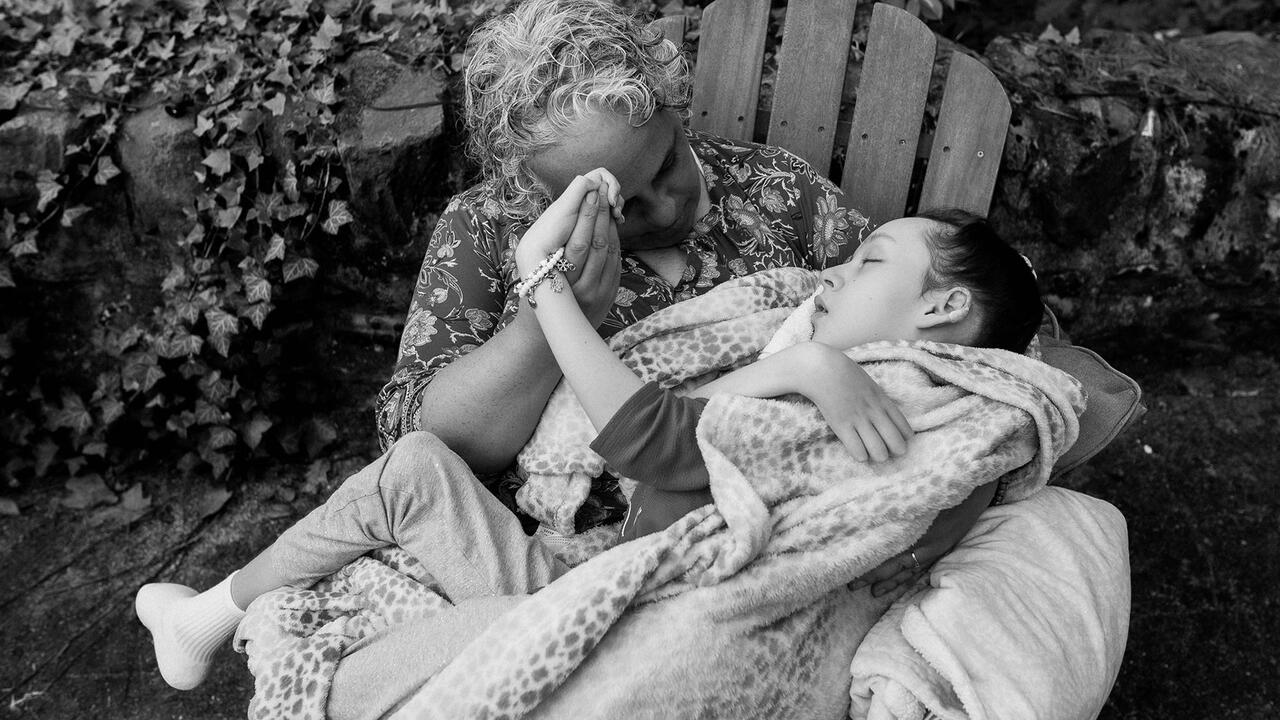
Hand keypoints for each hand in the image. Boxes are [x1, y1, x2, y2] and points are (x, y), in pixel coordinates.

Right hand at [516, 169, 623, 325]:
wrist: (548, 335)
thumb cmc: (538, 297)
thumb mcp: (538, 275)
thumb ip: (552, 250)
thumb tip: (567, 213)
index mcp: (562, 282)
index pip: (579, 244)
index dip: (586, 217)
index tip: (589, 195)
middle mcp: (582, 289)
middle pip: (597, 245)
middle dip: (601, 216)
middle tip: (602, 194)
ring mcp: (599, 294)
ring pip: (610, 252)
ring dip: (610, 227)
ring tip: (607, 207)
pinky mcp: (610, 296)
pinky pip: (616, 263)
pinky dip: (615, 243)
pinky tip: (611, 229)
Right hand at [793, 343, 912, 461]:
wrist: (823, 369)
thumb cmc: (844, 374)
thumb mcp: (869, 384)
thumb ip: (878, 398)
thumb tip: (884, 413)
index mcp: (882, 400)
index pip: (903, 424)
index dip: (905, 437)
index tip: (903, 441)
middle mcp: (874, 411)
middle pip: (894, 440)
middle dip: (897, 450)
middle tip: (892, 453)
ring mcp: (858, 419)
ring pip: (878, 449)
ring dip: (880, 456)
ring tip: (876, 456)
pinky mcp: (841, 425)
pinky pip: (856, 448)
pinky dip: (861, 455)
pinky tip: (860, 454)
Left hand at [849, 479, 997, 595]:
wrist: (976, 484)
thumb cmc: (942, 481)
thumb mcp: (916, 491)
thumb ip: (893, 504)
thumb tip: (864, 511)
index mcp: (915, 531)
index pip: (887, 555)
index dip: (868, 567)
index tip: (848, 572)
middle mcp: (926, 544)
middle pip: (894, 567)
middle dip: (872, 577)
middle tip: (851, 587)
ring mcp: (936, 548)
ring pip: (909, 571)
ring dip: (891, 583)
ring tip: (874, 593)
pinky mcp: (943, 548)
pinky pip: (923, 567)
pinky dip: (910, 578)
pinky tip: (900, 584)